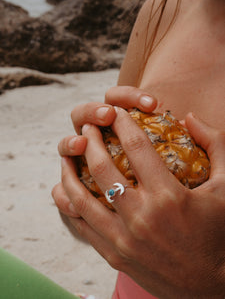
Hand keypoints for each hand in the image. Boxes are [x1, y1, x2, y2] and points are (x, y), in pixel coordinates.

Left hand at [53, 108, 224, 297]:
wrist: (213, 287)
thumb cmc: (221, 234)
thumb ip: (215, 145)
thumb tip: (191, 118)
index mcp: (169, 196)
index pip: (136, 146)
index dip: (123, 123)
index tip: (117, 113)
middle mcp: (141, 216)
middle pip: (102, 167)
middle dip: (91, 140)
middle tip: (88, 126)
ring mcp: (123, 239)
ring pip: (81, 197)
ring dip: (71, 170)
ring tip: (69, 154)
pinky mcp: (114, 256)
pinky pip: (82, 224)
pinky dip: (70, 203)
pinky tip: (67, 188)